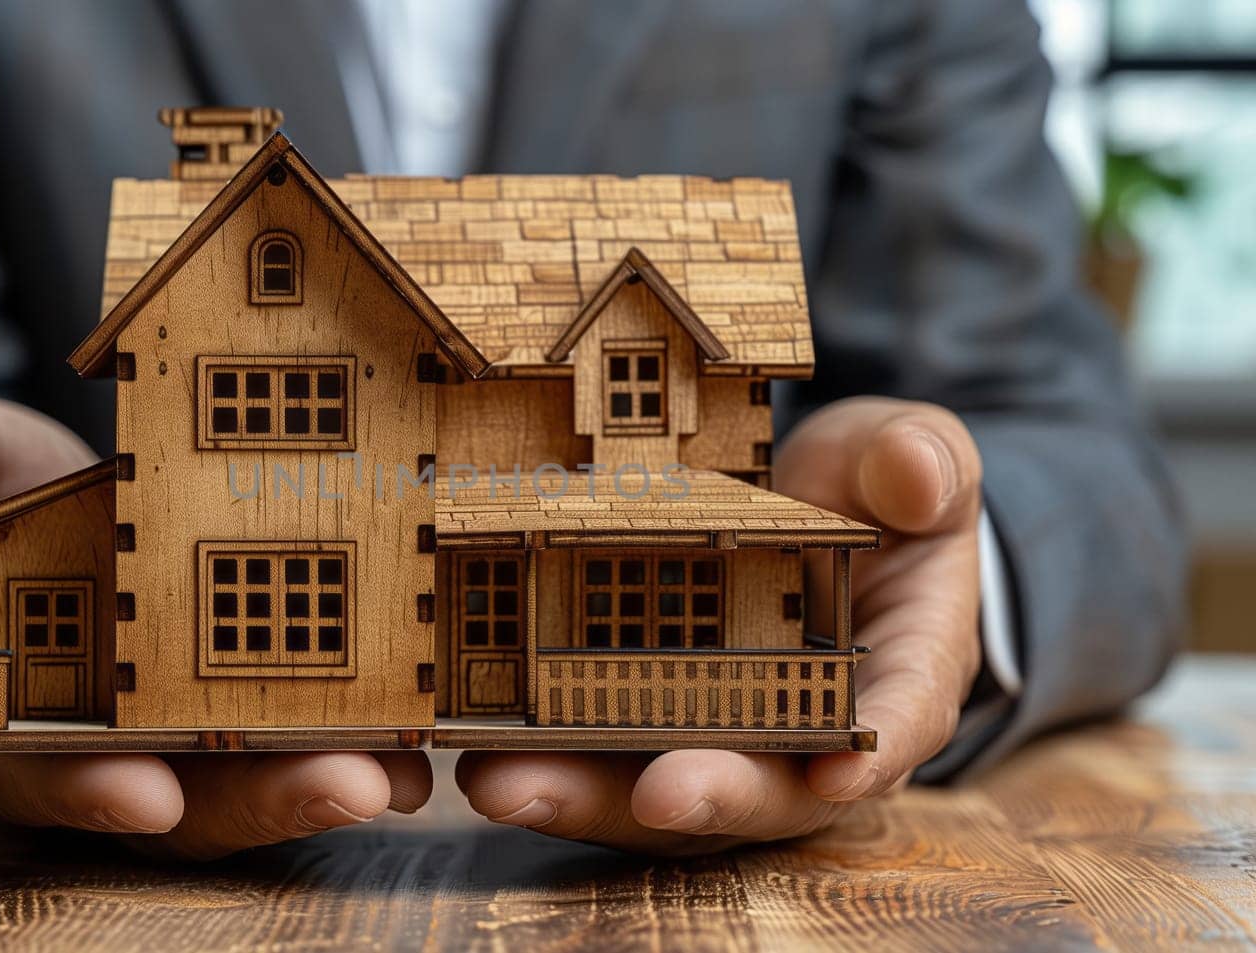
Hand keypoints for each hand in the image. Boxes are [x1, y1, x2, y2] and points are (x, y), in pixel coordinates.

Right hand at [0, 397, 430, 858]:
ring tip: (409, 766)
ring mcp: (177, 728)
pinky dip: (362, 723)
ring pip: (255, 782)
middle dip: (262, 799)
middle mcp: (98, 744)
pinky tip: (425, 718)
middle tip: (349, 785)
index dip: (85, 788)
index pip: (36, 768)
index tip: (144, 792)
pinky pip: (303, 720)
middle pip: (179, 803)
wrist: (19, 509)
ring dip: (334, 775)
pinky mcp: (243, 692)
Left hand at [455, 397, 982, 853]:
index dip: (874, 747)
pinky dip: (543, 761)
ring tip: (509, 785)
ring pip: (658, 791)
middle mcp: (805, 728)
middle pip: (765, 787)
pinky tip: (475, 752)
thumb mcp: (909, 459)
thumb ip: (924, 464)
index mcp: (896, 667)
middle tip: (656, 796)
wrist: (809, 511)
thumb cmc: (875, 490)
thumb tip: (919, 476)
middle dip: (706, 795)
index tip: (842, 769)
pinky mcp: (644, 724)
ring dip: (587, 798)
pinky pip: (597, 757)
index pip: (898, 716)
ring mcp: (718, 735)